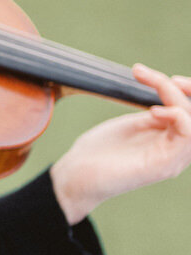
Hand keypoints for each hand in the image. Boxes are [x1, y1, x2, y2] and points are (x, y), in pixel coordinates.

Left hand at [50, 65, 190, 224]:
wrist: (76, 177)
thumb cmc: (98, 153)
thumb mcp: (131, 126)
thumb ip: (153, 116)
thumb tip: (168, 99)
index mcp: (169, 141)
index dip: (187, 91)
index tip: (163, 77)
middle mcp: (176, 152)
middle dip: (184, 90)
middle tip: (158, 78)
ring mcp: (172, 159)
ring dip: (176, 97)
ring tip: (155, 87)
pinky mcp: (163, 165)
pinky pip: (188, 135)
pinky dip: (176, 116)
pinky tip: (153, 111)